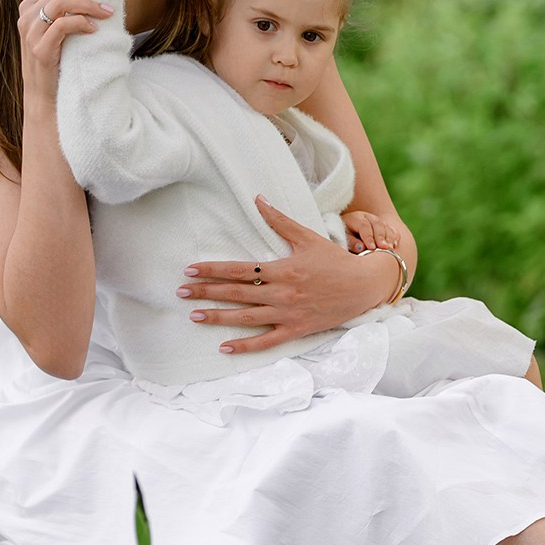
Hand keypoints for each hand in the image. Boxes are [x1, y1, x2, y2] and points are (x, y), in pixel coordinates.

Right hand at [18, 0, 115, 79]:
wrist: (45, 97)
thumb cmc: (58, 61)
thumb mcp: (61, 30)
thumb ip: (69, 9)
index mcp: (31, 5)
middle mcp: (27, 14)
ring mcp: (30, 31)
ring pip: (61, 2)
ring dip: (88, 3)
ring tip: (109, 11)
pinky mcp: (39, 48)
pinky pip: (61, 26)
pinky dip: (81, 23)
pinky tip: (95, 29)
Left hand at [179, 197, 395, 353]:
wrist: (363, 286)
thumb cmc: (335, 260)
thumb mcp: (307, 237)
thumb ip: (279, 220)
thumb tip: (258, 198)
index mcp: (282, 269)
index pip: (239, 270)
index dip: (212, 270)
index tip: (190, 271)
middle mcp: (281, 293)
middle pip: (236, 293)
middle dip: (206, 293)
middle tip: (181, 293)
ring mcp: (288, 314)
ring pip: (246, 318)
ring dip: (219, 317)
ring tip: (195, 317)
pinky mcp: (296, 330)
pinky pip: (266, 341)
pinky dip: (245, 346)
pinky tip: (224, 347)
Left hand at [342, 209, 400, 252]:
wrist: (348, 231)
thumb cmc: (344, 237)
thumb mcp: (343, 238)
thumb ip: (351, 243)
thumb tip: (361, 248)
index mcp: (356, 218)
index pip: (364, 226)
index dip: (368, 237)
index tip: (371, 248)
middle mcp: (368, 217)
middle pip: (377, 224)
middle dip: (381, 237)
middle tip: (384, 248)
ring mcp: (377, 220)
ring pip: (386, 226)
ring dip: (389, 238)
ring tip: (390, 248)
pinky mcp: (384, 226)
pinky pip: (392, 229)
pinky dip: (395, 237)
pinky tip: (395, 245)